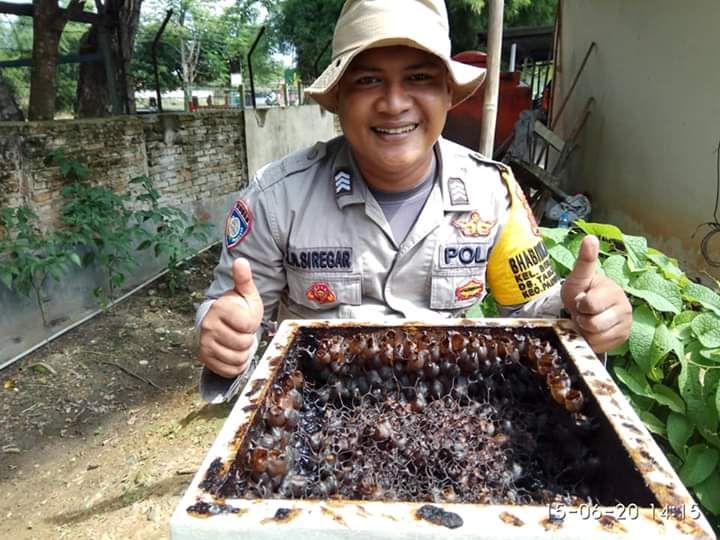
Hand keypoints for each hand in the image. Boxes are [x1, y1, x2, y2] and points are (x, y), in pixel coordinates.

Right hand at [199, 258, 263, 377]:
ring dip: (243, 353)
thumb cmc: (237, 309)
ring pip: (237, 358)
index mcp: (220, 308)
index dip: (252, 323)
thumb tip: (241, 261)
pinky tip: (233, 352)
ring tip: (238, 341)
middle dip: (248, 340)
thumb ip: (244, 279)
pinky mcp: (205, 358)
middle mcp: (208, 325)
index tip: (246, 319)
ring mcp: (204, 343)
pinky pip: (229, 369)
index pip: (248, 324)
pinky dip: (236, 365)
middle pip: (243, 344)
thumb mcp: (245, 294)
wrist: (220, 323)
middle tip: (242, 332)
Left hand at [561, 235, 631, 352]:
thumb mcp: (578, 277)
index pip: (590, 304)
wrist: (585, 309)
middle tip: (582, 311)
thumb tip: (590, 238)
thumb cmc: (581, 291)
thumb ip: (584, 261)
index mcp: (613, 290)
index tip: (581, 299)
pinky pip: (600, 346)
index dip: (579, 304)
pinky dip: (591, 340)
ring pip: (595, 337)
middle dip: (581, 318)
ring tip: (587, 319)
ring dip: (585, 330)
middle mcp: (624, 306)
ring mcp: (626, 324)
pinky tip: (592, 330)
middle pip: (592, 324)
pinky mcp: (623, 338)